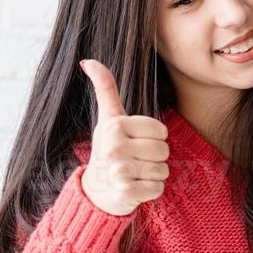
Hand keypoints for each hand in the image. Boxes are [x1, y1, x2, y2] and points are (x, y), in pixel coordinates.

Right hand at [78, 59, 169, 216]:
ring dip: (154, 175)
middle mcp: (115, 146)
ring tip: (135, 174)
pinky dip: (151, 191)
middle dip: (155, 159)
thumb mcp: (107, 117)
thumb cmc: (108, 150)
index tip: (136, 143)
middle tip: (136, 161)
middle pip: (163, 151)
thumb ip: (105, 88)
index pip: (161, 131)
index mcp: (115, 126)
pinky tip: (135, 188)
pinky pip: (157, 188)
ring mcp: (119, 170)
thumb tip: (88, 60)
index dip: (154, 139)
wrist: (95, 191)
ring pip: (162, 170)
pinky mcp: (125, 192)